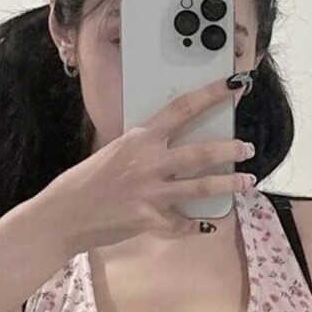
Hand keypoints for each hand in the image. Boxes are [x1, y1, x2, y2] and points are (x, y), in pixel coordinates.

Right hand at [44, 74, 254, 245]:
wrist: (64, 214)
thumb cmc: (86, 182)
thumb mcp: (114, 153)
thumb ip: (142, 148)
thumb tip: (164, 143)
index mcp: (140, 139)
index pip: (182, 109)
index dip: (211, 94)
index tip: (234, 85)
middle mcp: (148, 162)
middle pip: (200, 152)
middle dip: (229, 149)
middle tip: (247, 147)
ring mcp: (150, 192)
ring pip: (200, 186)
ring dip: (228, 184)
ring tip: (247, 181)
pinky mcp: (149, 220)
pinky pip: (181, 224)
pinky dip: (194, 227)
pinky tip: (205, 227)